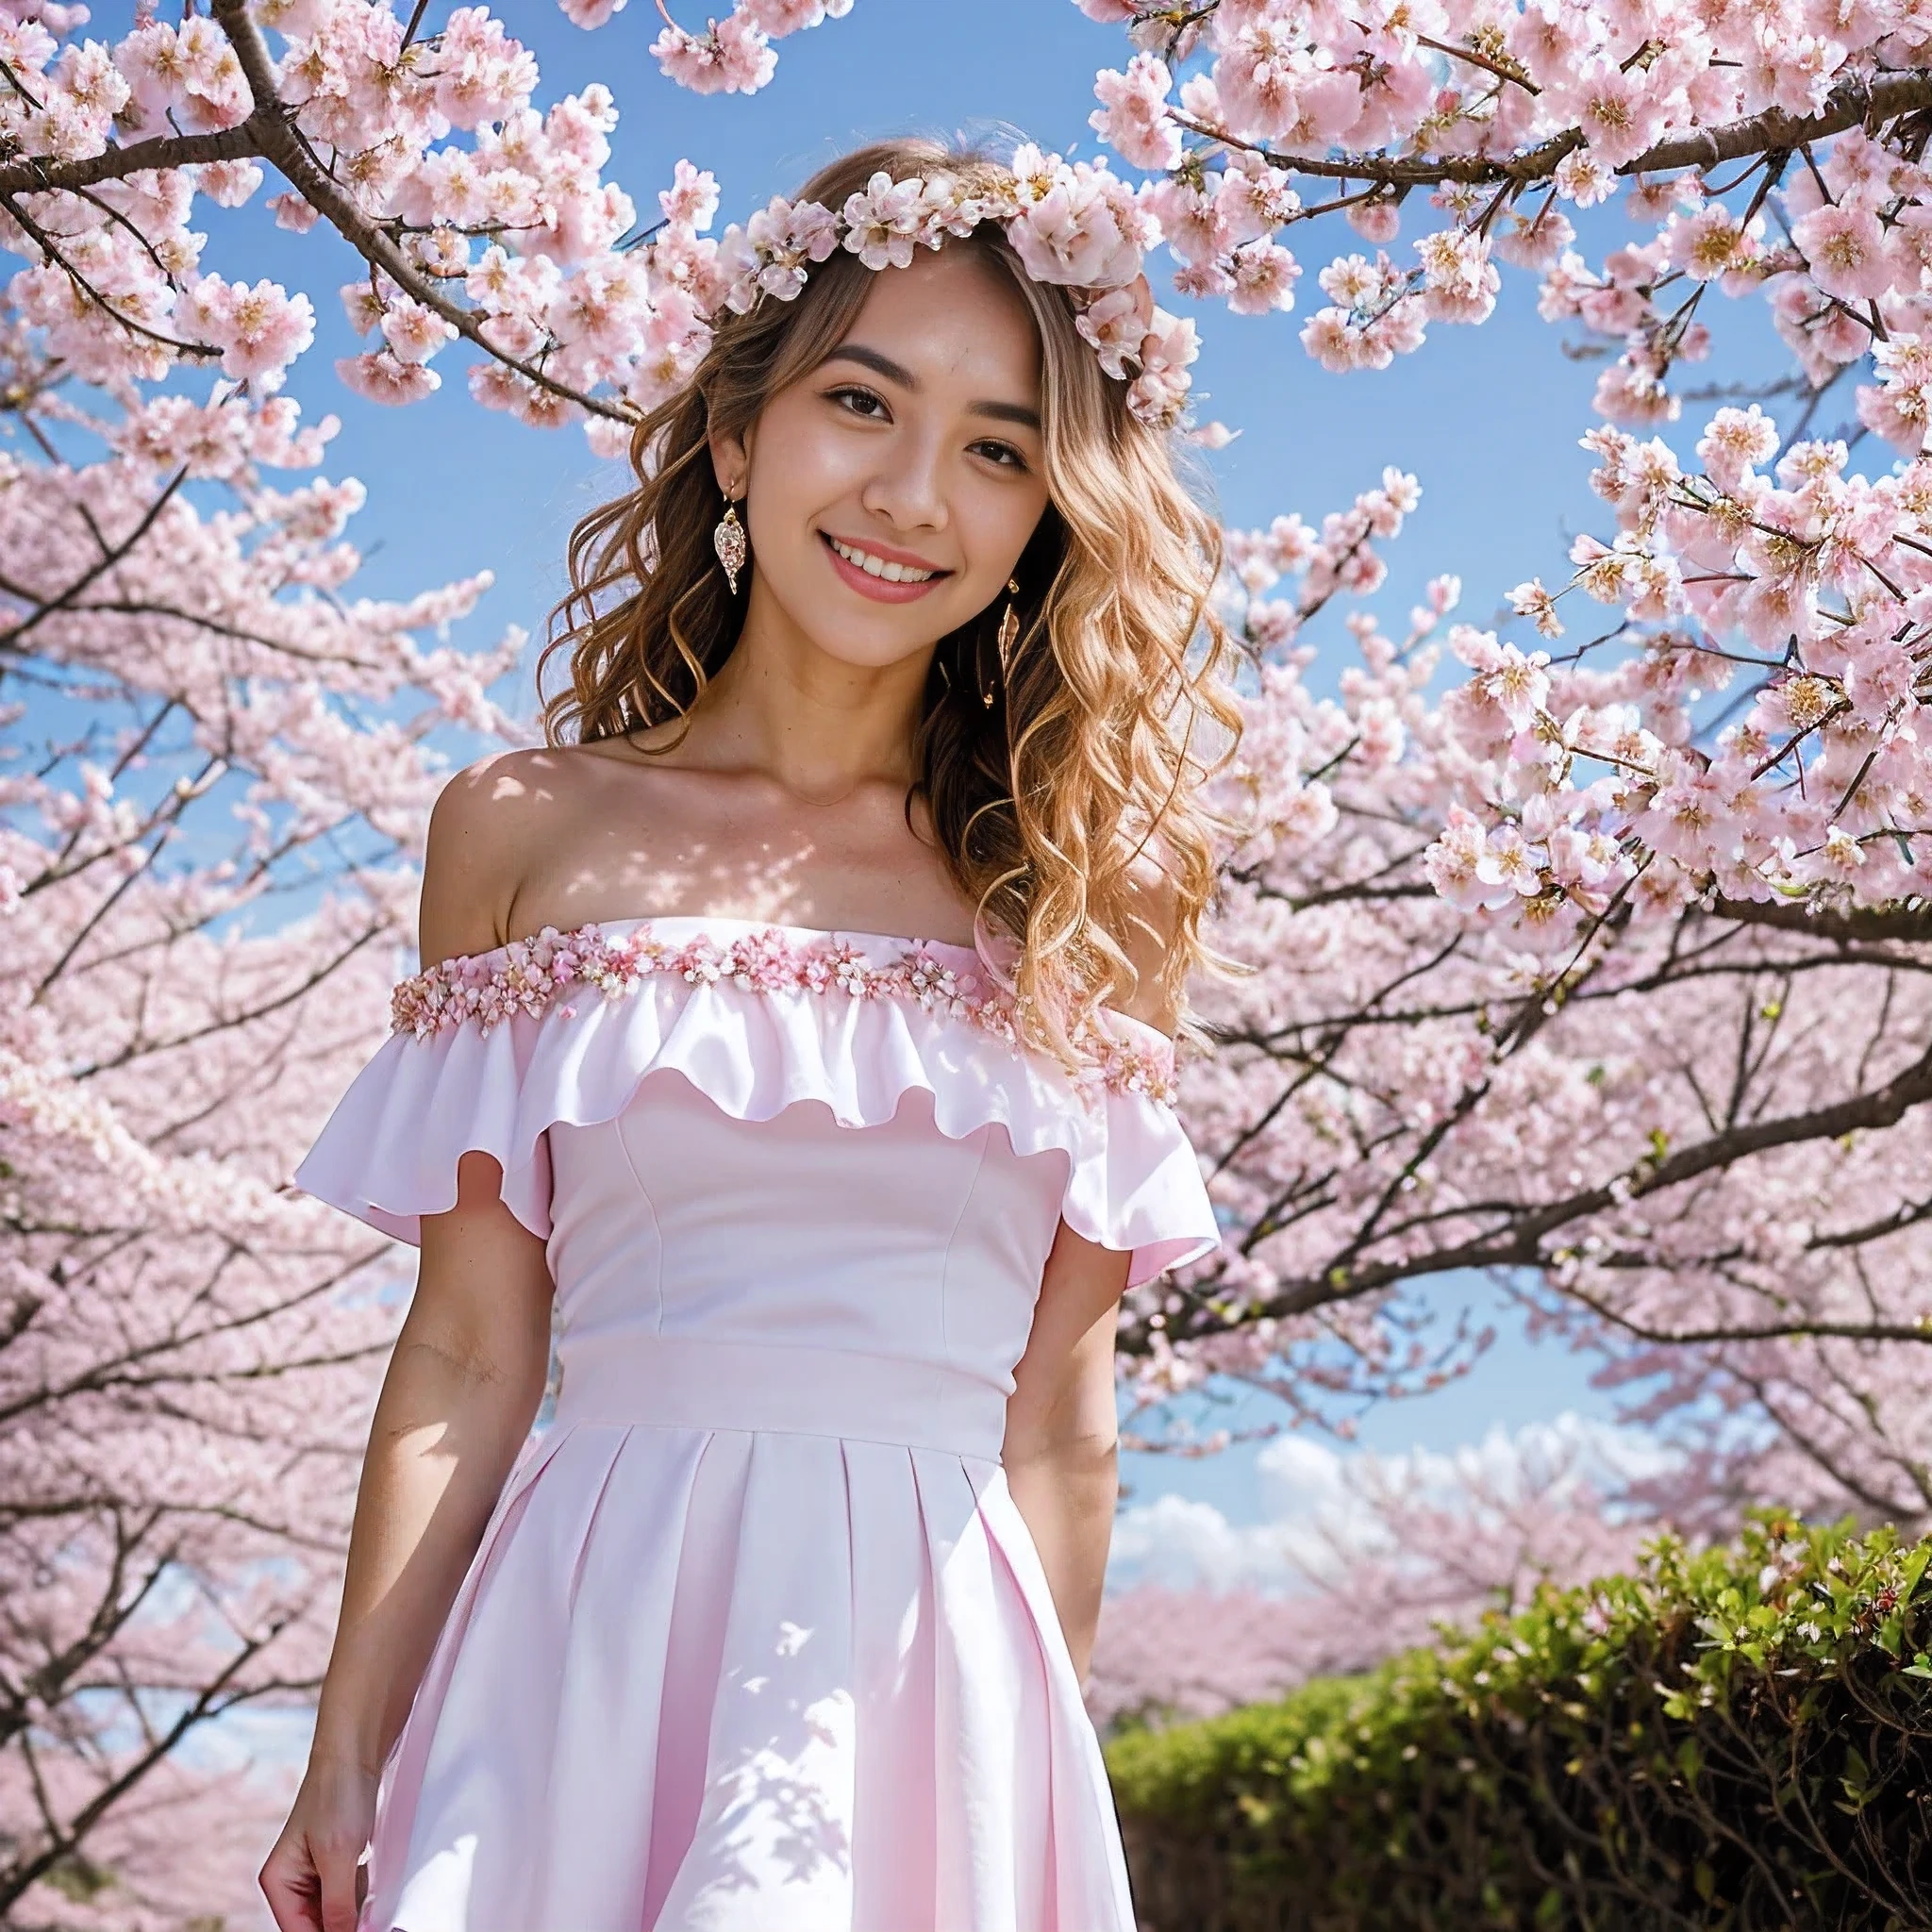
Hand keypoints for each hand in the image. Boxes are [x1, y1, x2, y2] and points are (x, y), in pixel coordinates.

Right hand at [259, 1755, 378, 1931]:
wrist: (356, 1751)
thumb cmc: (338, 1793)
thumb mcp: (338, 1857)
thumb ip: (338, 1906)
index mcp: (278, 1882)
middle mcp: (292, 1881)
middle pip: (317, 1925)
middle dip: (344, 1922)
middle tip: (370, 1918)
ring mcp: (315, 1872)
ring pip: (336, 1912)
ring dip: (355, 1908)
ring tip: (367, 1881)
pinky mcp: (338, 1861)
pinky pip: (349, 1892)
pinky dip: (362, 1892)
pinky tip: (372, 1877)